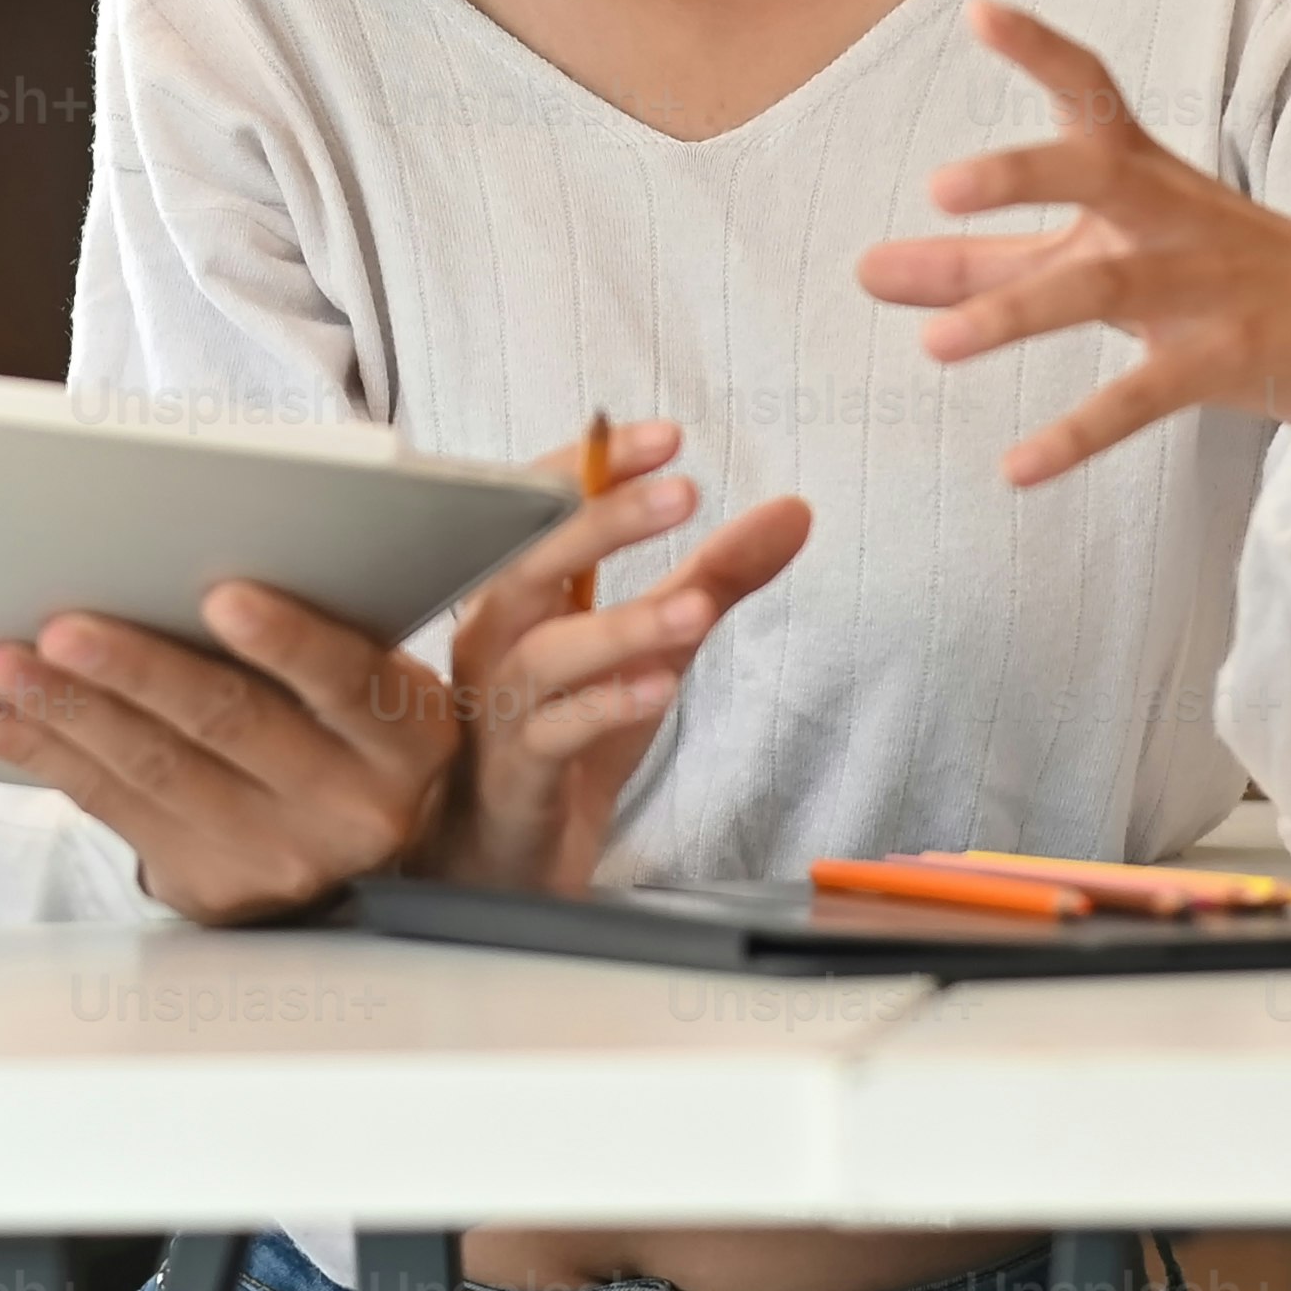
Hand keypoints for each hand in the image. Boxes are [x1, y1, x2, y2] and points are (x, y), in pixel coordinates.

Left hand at [0, 583, 458, 924]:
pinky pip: (110, 809)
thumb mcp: (370, 674)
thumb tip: (186, 555)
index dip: (287, 641)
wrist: (353, 834)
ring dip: (67, 712)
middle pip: (230, 725)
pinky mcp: (207, 884)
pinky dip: (42, 757)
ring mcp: (274, 856)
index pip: (348, 680)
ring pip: (155, 770)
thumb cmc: (347, 716)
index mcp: (404, 737)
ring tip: (2, 663)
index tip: (223, 596)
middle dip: (137, 671)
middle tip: (62, 627)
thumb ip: (317, 626)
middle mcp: (350, 807)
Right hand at [429, 420, 813, 892]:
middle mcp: (496, 638)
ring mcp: (499, 707)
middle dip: (605, 522)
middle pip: (530, 563)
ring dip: (623, 625)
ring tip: (697, 609)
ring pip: (546, 653)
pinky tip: (660, 688)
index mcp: (520, 593)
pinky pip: (554, 733)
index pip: (542, 508)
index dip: (597, 468)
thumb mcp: (654, 645)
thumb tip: (794, 510)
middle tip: (683, 493)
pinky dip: (606, 707)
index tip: (666, 437)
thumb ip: (715, 576)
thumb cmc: (568, 729)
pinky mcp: (518, 773)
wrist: (512, 853)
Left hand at [856, 0, 1290, 483]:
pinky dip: (1079, 433)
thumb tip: (864, 270)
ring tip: (934, 346)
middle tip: (940, 187)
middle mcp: (1172, 215)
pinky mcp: (1228, 359)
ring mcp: (1205, 285)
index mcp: (1142, 173)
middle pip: (1102, 175)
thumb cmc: (1208, 271)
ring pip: (1109, 289)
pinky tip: (1017, 468)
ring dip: (1019, 314)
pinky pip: (1145, 396)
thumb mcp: (1097, 253)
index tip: (980, 11)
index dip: (1040, 50)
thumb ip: (980, 262)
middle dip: (1026, 174)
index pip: (1091, 94)